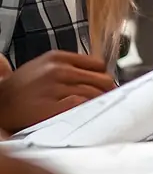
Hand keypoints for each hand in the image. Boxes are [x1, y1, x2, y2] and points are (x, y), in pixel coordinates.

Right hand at [0, 51, 114, 133]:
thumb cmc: (23, 87)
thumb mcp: (44, 65)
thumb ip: (70, 66)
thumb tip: (100, 75)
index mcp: (58, 58)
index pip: (98, 64)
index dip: (104, 77)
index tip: (106, 87)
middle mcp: (58, 70)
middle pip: (101, 80)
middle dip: (107, 92)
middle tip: (108, 102)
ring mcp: (54, 89)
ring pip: (93, 94)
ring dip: (100, 104)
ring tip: (100, 112)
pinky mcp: (49, 108)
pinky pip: (79, 106)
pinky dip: (87, 111)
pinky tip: (86, 116)